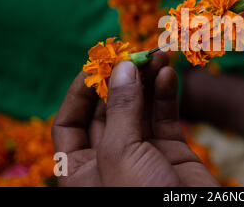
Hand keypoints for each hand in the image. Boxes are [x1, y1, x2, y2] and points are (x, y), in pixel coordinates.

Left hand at [52, 52, 218, 186]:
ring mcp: (143, 153)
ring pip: (140, 109)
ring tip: (157, 54)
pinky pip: (165, 116)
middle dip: (120, 80)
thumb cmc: (143, 200)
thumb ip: (121, 110)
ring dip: (147, 80)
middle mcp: (111, 159)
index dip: (79, 93)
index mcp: (83, 170)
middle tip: (133, 51)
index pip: (70, 124)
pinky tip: (168, 73)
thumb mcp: (120, 155)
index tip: (96, 65)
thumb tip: (123, 67)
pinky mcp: (172, 150)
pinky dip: (167, 93)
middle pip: (109, 110)